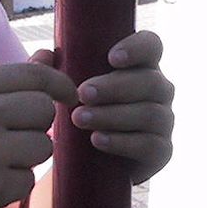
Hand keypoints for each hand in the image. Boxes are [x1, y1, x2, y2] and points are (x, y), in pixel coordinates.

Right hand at [0, 62, 78, 207]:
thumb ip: (8, 80)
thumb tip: (49, 55)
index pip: (37, 76)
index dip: (61, 84)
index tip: (69, 95)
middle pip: (45, 111)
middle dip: (36, 125)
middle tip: (12, 135)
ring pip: (44, 148)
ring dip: (27, 156)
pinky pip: (28, 181)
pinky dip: (13, 184)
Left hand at [48, 31, 173, 184]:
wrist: (89, 162)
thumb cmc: (82, 112)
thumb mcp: (65, 89)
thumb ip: (52, 70)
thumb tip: (43, 56)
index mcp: (140, 66)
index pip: (152, 46)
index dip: (138, 48)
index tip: (111, 58)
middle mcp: (159, 90)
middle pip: (150, 81)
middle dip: (115, 87)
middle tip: (82, 94)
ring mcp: (164, 121)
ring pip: (150, 113)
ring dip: (113, 115)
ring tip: (80, 119)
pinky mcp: (162, 151)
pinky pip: (151, 145)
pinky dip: (123, 142)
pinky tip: (98, 140)